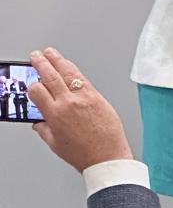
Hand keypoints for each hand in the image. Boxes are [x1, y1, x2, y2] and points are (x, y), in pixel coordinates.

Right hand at [27, 47, 132, 171]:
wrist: (107, 155)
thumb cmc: (83, 153)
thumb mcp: (55, 144)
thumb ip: (44, 129)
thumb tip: (38, 122)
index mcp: (55, 115)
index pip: (37, 91)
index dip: (31, 85)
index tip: (29, 82)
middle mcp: (69, 103)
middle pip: (51, 77)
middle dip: (41, 63)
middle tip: (35, 55)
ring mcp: (84, 97)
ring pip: (68, 72)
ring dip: (57, 60)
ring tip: (50, 53)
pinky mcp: (97, 95)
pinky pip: (82, 78)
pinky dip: (73, 69)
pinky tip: (68, 65)